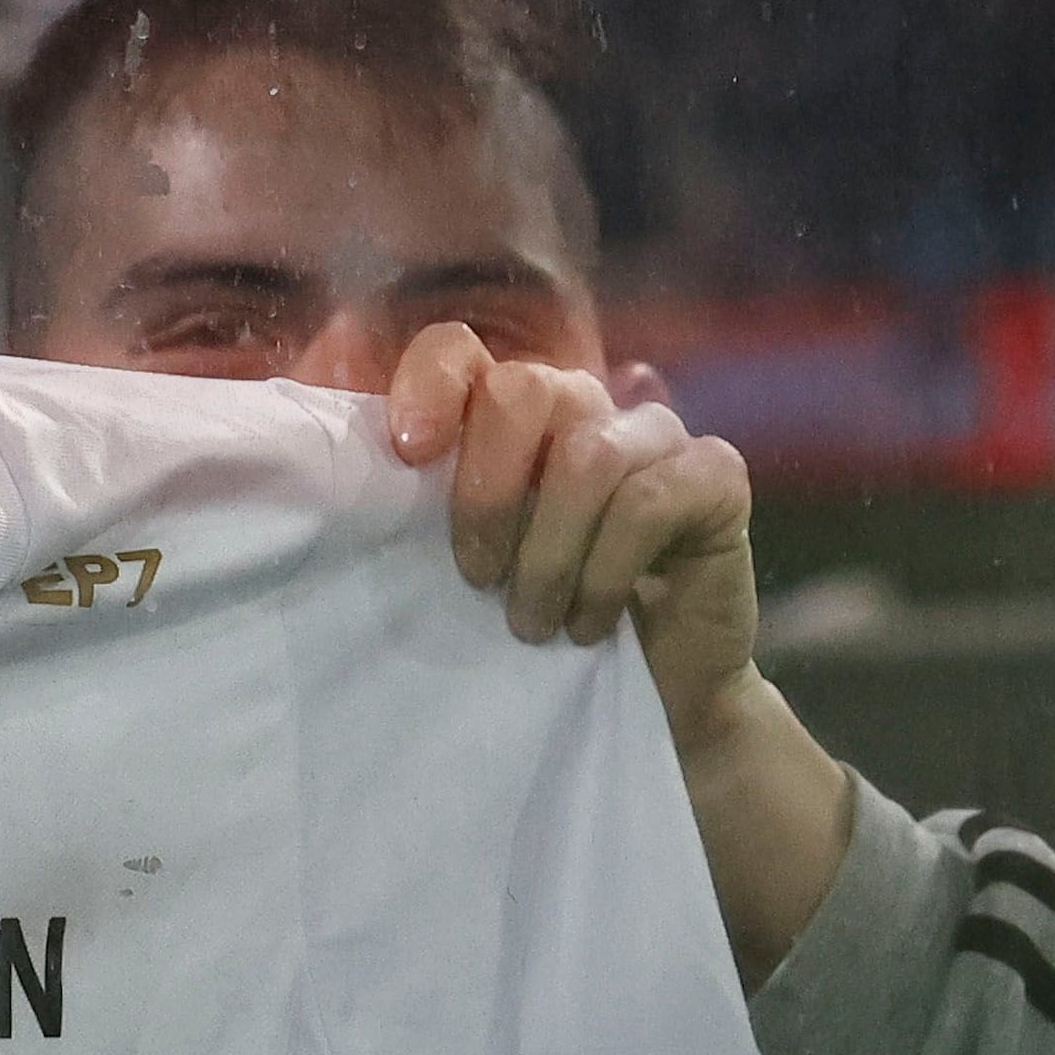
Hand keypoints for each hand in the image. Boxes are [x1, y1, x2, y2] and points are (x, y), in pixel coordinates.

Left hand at [383, 325, 851, 978]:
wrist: (657, 702)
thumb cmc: (548, 630)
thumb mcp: (474, 570)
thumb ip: (425, 516)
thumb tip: (338, 494)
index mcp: (516, 417)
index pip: (461, 352)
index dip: (429, 386)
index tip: (407, 454)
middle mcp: (588, 409)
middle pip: (525, 391)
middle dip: (488, 495)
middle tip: (477, 579)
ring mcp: (658, 436)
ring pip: (587, 456)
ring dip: (549, 557)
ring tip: (536, 625)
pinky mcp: (715, 476)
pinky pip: (649, 502)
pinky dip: (607, 574)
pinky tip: (595, 622)